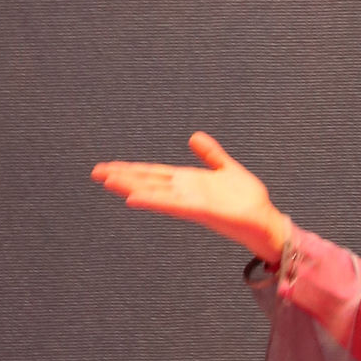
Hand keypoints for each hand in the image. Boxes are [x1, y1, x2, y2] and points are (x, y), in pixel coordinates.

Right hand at [90, 132, 289, 265]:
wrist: (265, 222)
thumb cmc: (249, 201)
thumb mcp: (227, 169)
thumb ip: (211, 154)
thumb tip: (194, 137)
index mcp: (189, 182)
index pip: (154, 173)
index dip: (131, 169)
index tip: (109, 167)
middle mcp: (185, 192)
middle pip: (148, 181)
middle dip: (122, 177)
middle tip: (95, 173)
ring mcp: (191, 202)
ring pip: (155, 192)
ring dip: (131, 187)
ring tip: (108, 182)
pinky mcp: (201, 211)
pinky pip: (173, 205)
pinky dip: (154, 200)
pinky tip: (135, 198)